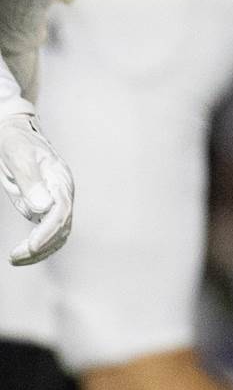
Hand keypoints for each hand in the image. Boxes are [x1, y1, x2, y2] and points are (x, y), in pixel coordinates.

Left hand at [0, 87, 72, 265]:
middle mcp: (62, 193)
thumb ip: (31, 181)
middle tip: (15, 257)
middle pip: (62, 227)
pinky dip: (37, 246)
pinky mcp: (44, 207)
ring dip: (39, 251)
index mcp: (60, 179)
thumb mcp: (18, 156)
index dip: (47, 232)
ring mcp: (55, 201)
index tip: (30, 247)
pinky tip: (22, 254)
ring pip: (56, 234)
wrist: (13, 131)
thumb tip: (43, 209)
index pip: (61, 211)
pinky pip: (45, 231)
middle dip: (41, 246)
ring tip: (15, 259)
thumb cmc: (15, 140)